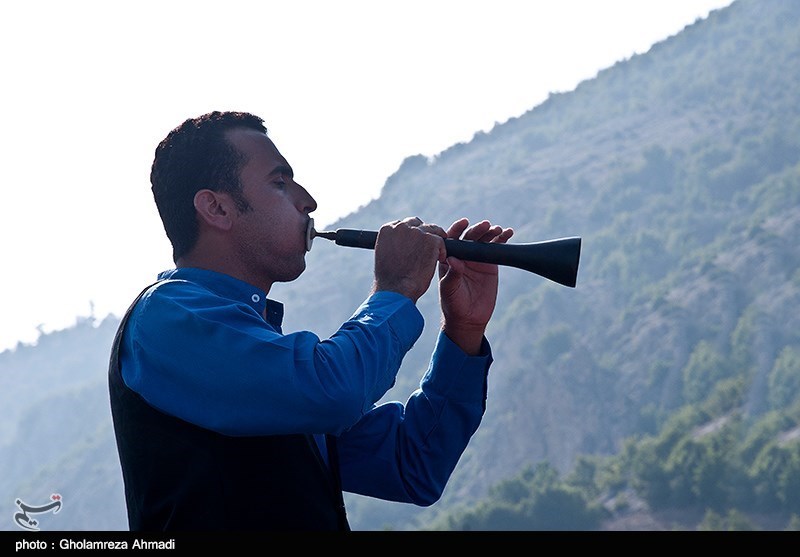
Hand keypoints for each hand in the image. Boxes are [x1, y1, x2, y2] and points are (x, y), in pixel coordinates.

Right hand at [372, 217, 446, 302]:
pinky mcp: (431, 240)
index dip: (412, 234)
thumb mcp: (385, 255)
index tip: (415, 243)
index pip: (403, 224)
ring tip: (436, 253)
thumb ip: (393, 244)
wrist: (396, 290)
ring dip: (435, 240)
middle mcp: (401, 227)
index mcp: (387, 229)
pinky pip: (441, 241)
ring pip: (432, 230)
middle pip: (418, 224)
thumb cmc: (389, 280)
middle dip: (424, 234)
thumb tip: (402, 243)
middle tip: (428, 247)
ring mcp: (417, 232)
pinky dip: (442, 250)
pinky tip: (439, 260)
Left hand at [439, 218, 513, 354]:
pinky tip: (508, 233)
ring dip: (491, 232)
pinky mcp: (490, 263)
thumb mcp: (449, 290)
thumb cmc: (452, 304)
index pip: (451, 239)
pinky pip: (496, 248)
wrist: (468, 318)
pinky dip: (502, 239)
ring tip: (499, 230)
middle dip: (477, 230)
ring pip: (483, 240)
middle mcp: (462, 255)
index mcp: (448, 257)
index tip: (463, 223)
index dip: (456, 229)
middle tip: (486, 226)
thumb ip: (452, 275)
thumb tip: (453, 260)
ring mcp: (477, 257)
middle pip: (470, 237)